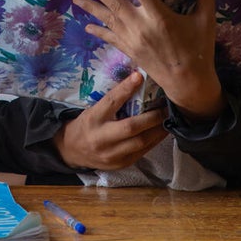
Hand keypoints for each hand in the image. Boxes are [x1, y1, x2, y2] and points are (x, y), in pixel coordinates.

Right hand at [52, 71, 167, 170]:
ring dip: (158, 130)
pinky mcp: (120, 164)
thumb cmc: (87, 124)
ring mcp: (111, 154)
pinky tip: (161, 132)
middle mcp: (101, 137)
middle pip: (131, 127)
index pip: (111, 101)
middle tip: (166, 106)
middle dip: (152, 116)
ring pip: (140, 142)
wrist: (72, 150)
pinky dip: (154, 141)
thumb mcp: (94, 109)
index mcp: (93, 118)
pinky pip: (142, 152)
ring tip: (168, 118)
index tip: (139, 76)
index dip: (126, 89)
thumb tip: (137, 81)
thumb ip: (114, 101)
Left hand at [73, 0, 224, 120]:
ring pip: (107, 20)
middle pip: (113, 2)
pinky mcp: (130, 51)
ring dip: (90, 8)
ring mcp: (132, 40)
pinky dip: (98, 30)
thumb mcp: (205, 20)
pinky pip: (109, 38)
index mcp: (159, 16)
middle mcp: (141, 26)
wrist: (188, 83)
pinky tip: (87, 25)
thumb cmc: (199, 50)